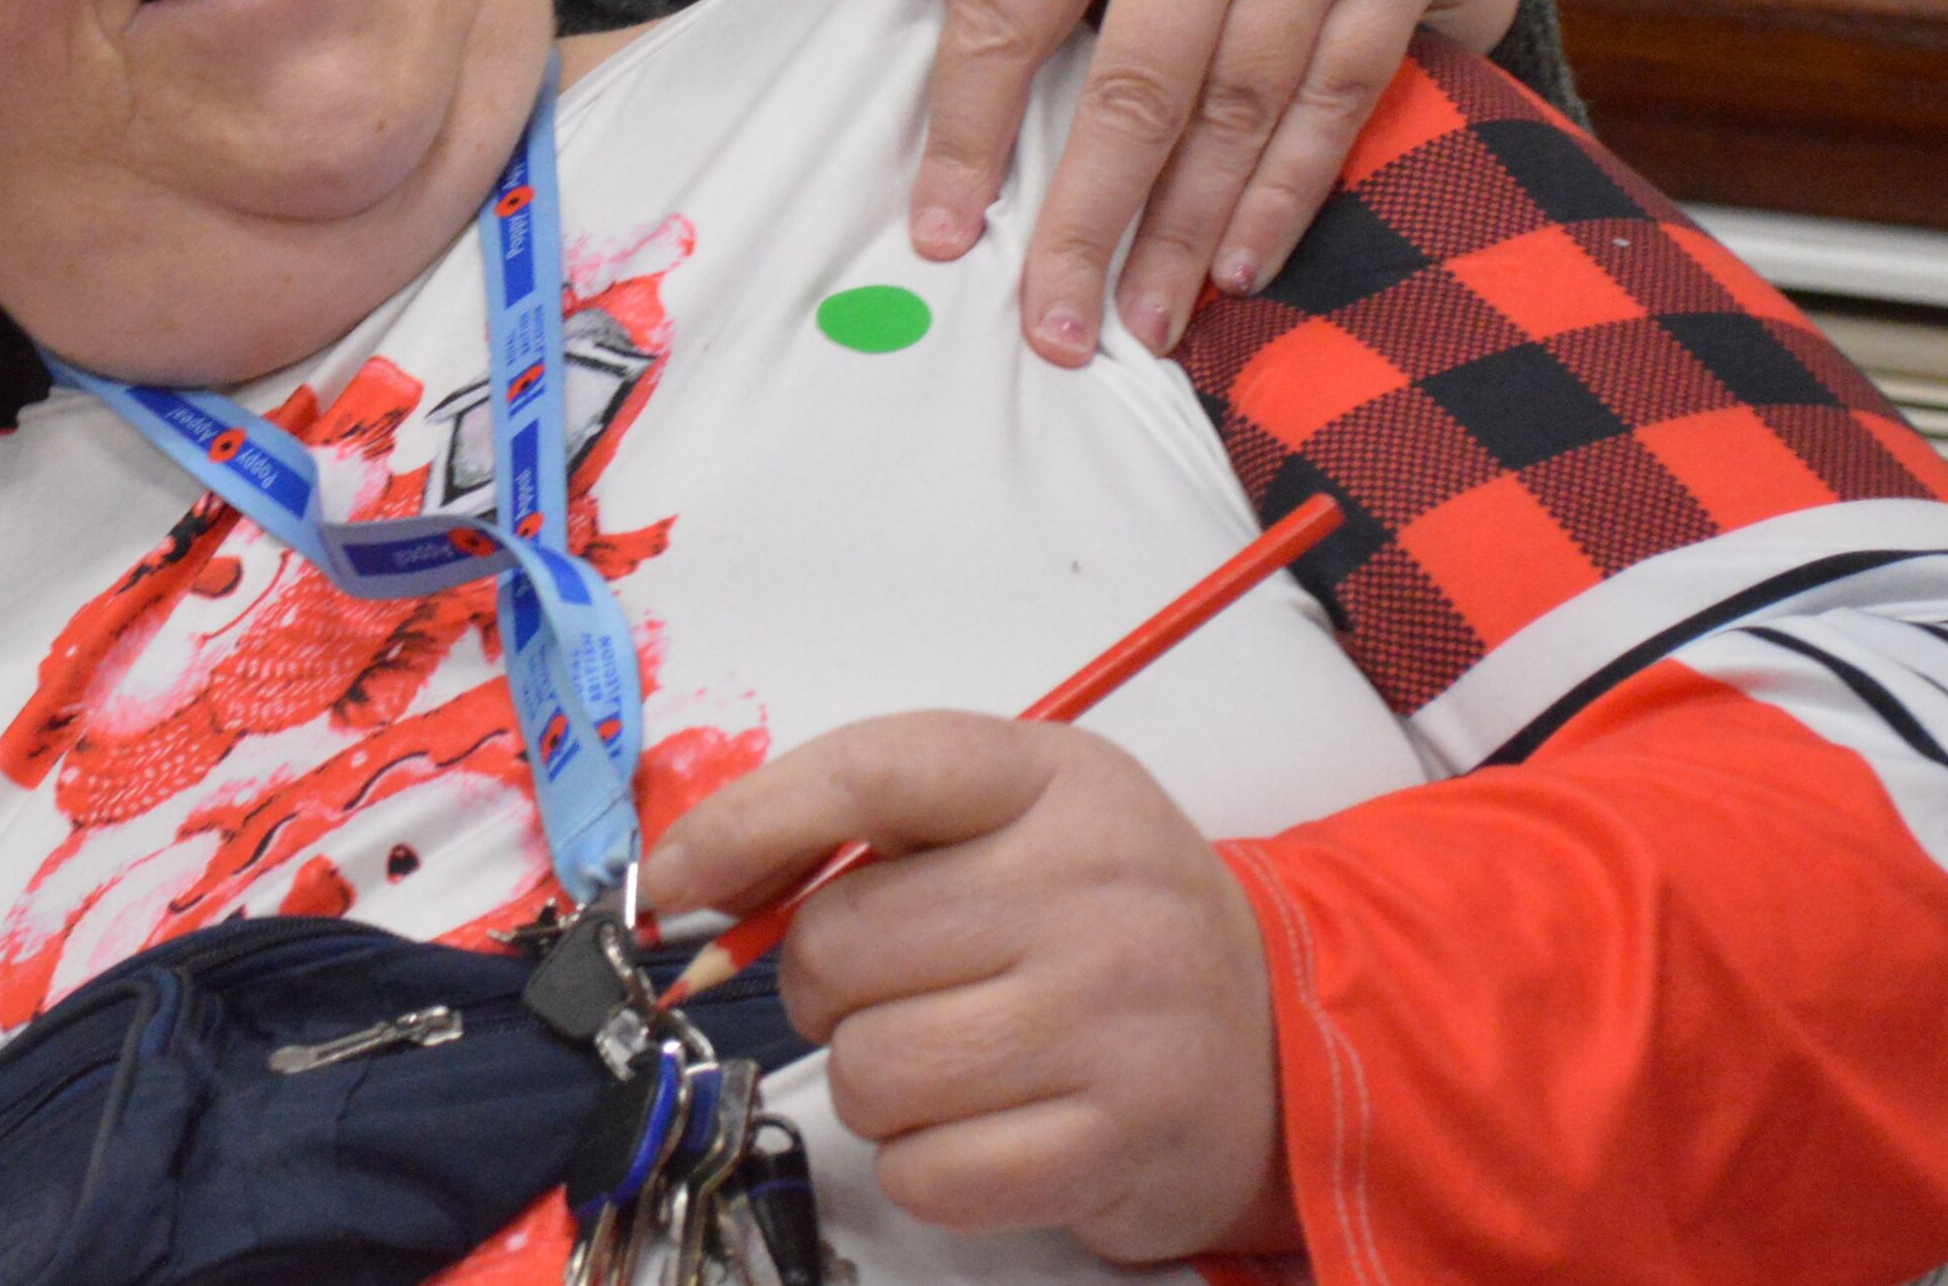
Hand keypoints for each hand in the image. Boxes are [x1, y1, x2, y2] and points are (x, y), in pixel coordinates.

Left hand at [641, 713, 1292, 1261]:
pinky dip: (924, 1165)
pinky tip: (978, 1126)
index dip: (748, 825)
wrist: (1275, 1036)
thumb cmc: (1103, 915)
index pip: (873, 775)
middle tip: (882, 990)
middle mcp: (1091, 891)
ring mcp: (1112, 1022)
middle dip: (824, 985)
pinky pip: (930, 1173)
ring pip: (873, 1072)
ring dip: (874, 1081)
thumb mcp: (1013, 816)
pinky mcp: (1115, 1144)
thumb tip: (691, 882)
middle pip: (843, 945)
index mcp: (1053, 781)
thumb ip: (867, 824)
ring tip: (944, 1059)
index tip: (672, 885)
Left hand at [890, 0, 1520, 363]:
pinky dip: (1285, 195)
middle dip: (1085, 222)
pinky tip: (1237, 268)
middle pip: (1136, 85)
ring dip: (1185, 234)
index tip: (941, 233)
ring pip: (1238, 110)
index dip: (967, 130)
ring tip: (1142, 324)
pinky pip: (1334, 104)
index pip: (1010, 5)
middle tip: (1049, 330)